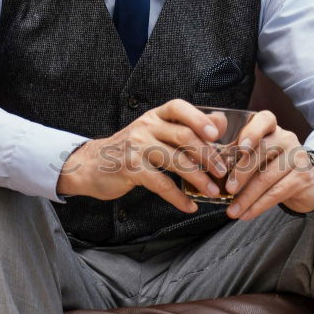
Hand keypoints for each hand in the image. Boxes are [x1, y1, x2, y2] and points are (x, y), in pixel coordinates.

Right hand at [56, 99, 228, 211]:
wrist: (91, 164)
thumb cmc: (131, 149)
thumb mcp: (156, 132)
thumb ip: (186, 127)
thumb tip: (221, 122)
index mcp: (155, 116)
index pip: (178, 107)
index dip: (199, 118)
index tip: (217, 134)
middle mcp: (146, 127)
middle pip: (183, 136)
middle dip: (207, 155)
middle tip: (222, 172)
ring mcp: (137, 147)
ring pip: (175, 160)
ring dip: (198, 178)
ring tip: (213, 191)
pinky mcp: (131, 169)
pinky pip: (161, 183)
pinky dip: (178, 197)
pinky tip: (189, 205)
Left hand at [223, 110, 313, 219]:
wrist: (303, 183)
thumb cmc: (270, 166)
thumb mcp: (254, 155)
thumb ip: (234, 152)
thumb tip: (209, 163)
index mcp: (271, 128)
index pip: (265, 119)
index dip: (252, 131)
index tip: (240, 147)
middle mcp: (286, 138)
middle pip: (262, 151)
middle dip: (241, 172)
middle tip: (228, 190)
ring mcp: (297, 157)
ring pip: (267, 177)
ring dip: (246, 197)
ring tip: (232, 211)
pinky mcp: (302, 178)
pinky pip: (276, 193)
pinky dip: (258, 206)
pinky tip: (246, 214)